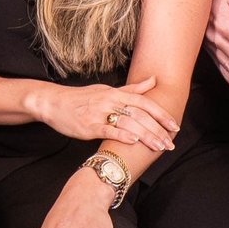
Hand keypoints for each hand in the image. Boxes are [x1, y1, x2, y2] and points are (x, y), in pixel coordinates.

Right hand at [29, 77, 176, 151]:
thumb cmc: (82, 98)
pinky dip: (121, 135)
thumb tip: (153, 80)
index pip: (144, 103)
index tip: (174, 127)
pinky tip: (134, 142)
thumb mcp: (108, 90)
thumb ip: (132, 89)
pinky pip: (107, 129)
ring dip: (146, 136)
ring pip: (128, 123)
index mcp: (116, 93)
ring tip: (159, 147)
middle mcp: (110, 101)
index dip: (161, 115)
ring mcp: (99, 113)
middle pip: (140, 115)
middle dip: (158, 130)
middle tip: (171, 143)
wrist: (54, 102)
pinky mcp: (88, 125)